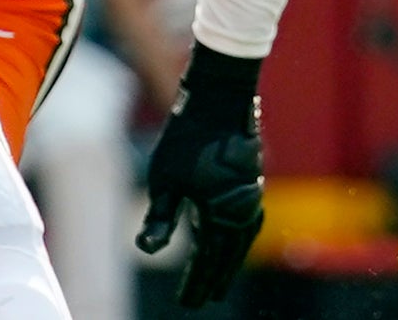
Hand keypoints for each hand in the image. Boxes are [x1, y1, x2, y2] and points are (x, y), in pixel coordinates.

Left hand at [137, 44, 265, 307]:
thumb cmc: (188, 138)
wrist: (219, 97)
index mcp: (224, 216)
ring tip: (216, 277)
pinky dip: (235, 237)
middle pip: (227, 256)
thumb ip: (161, 219)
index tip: (188, 303)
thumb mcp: (166, 180)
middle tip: (201, 299)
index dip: (196, 283)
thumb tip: (146, 250)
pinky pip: (246, 221)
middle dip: (213, 278)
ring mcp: (251, 195)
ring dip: (227, 260)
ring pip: (239, 240)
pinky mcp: (250, 180)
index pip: (208, 261)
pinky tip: (227, 236)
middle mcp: (244, 211)